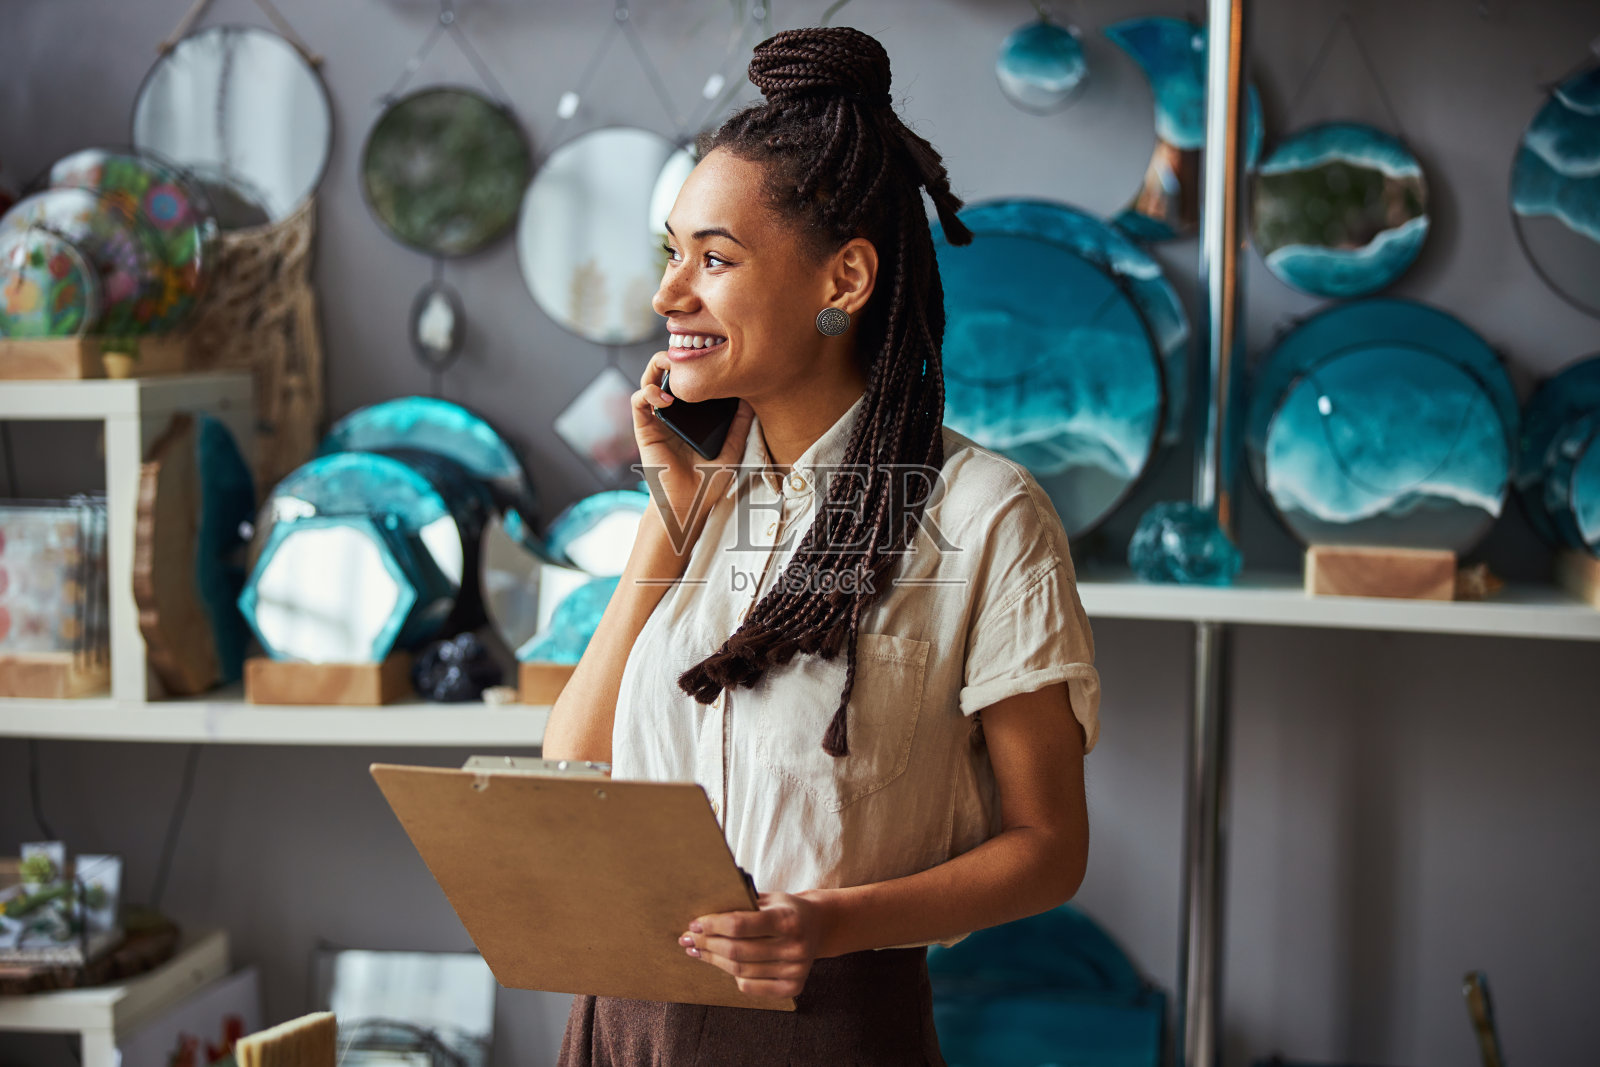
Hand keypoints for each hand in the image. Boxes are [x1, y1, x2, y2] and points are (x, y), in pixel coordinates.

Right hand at [632, 349, 754, 537]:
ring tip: (671, 364)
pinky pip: (638, 401)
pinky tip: (664, 399)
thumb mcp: (732, 449)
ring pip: (649, 377)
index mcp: (693, 412)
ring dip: (657, 365)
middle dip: (675, 353)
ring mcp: (657, 417)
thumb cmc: (708, 482)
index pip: (692, 378)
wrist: (688, 504)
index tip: (711, 350)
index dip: (696, 361)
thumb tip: (751, 397)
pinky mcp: (644, 428)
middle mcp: (674, 411)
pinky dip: (647, 392)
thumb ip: (740, 424)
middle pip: (669, 370)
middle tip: (689, 349)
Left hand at [678, 891, 830, 999]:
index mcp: (787, 919)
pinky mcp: (792, 987)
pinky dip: (733, 976)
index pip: (739, 925)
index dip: (712, 925)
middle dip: (707, 943)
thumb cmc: (786, 909)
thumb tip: (702, 917)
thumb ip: (742, 905)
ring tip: (698, 951)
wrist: (819, 925)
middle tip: (688, 938)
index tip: (695, 923)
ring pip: (740, 971)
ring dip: (714, 960)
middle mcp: (794, 947)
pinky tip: (722, 965)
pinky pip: (751, 987)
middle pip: (736, 950)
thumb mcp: (769, 899)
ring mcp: (795, 970)